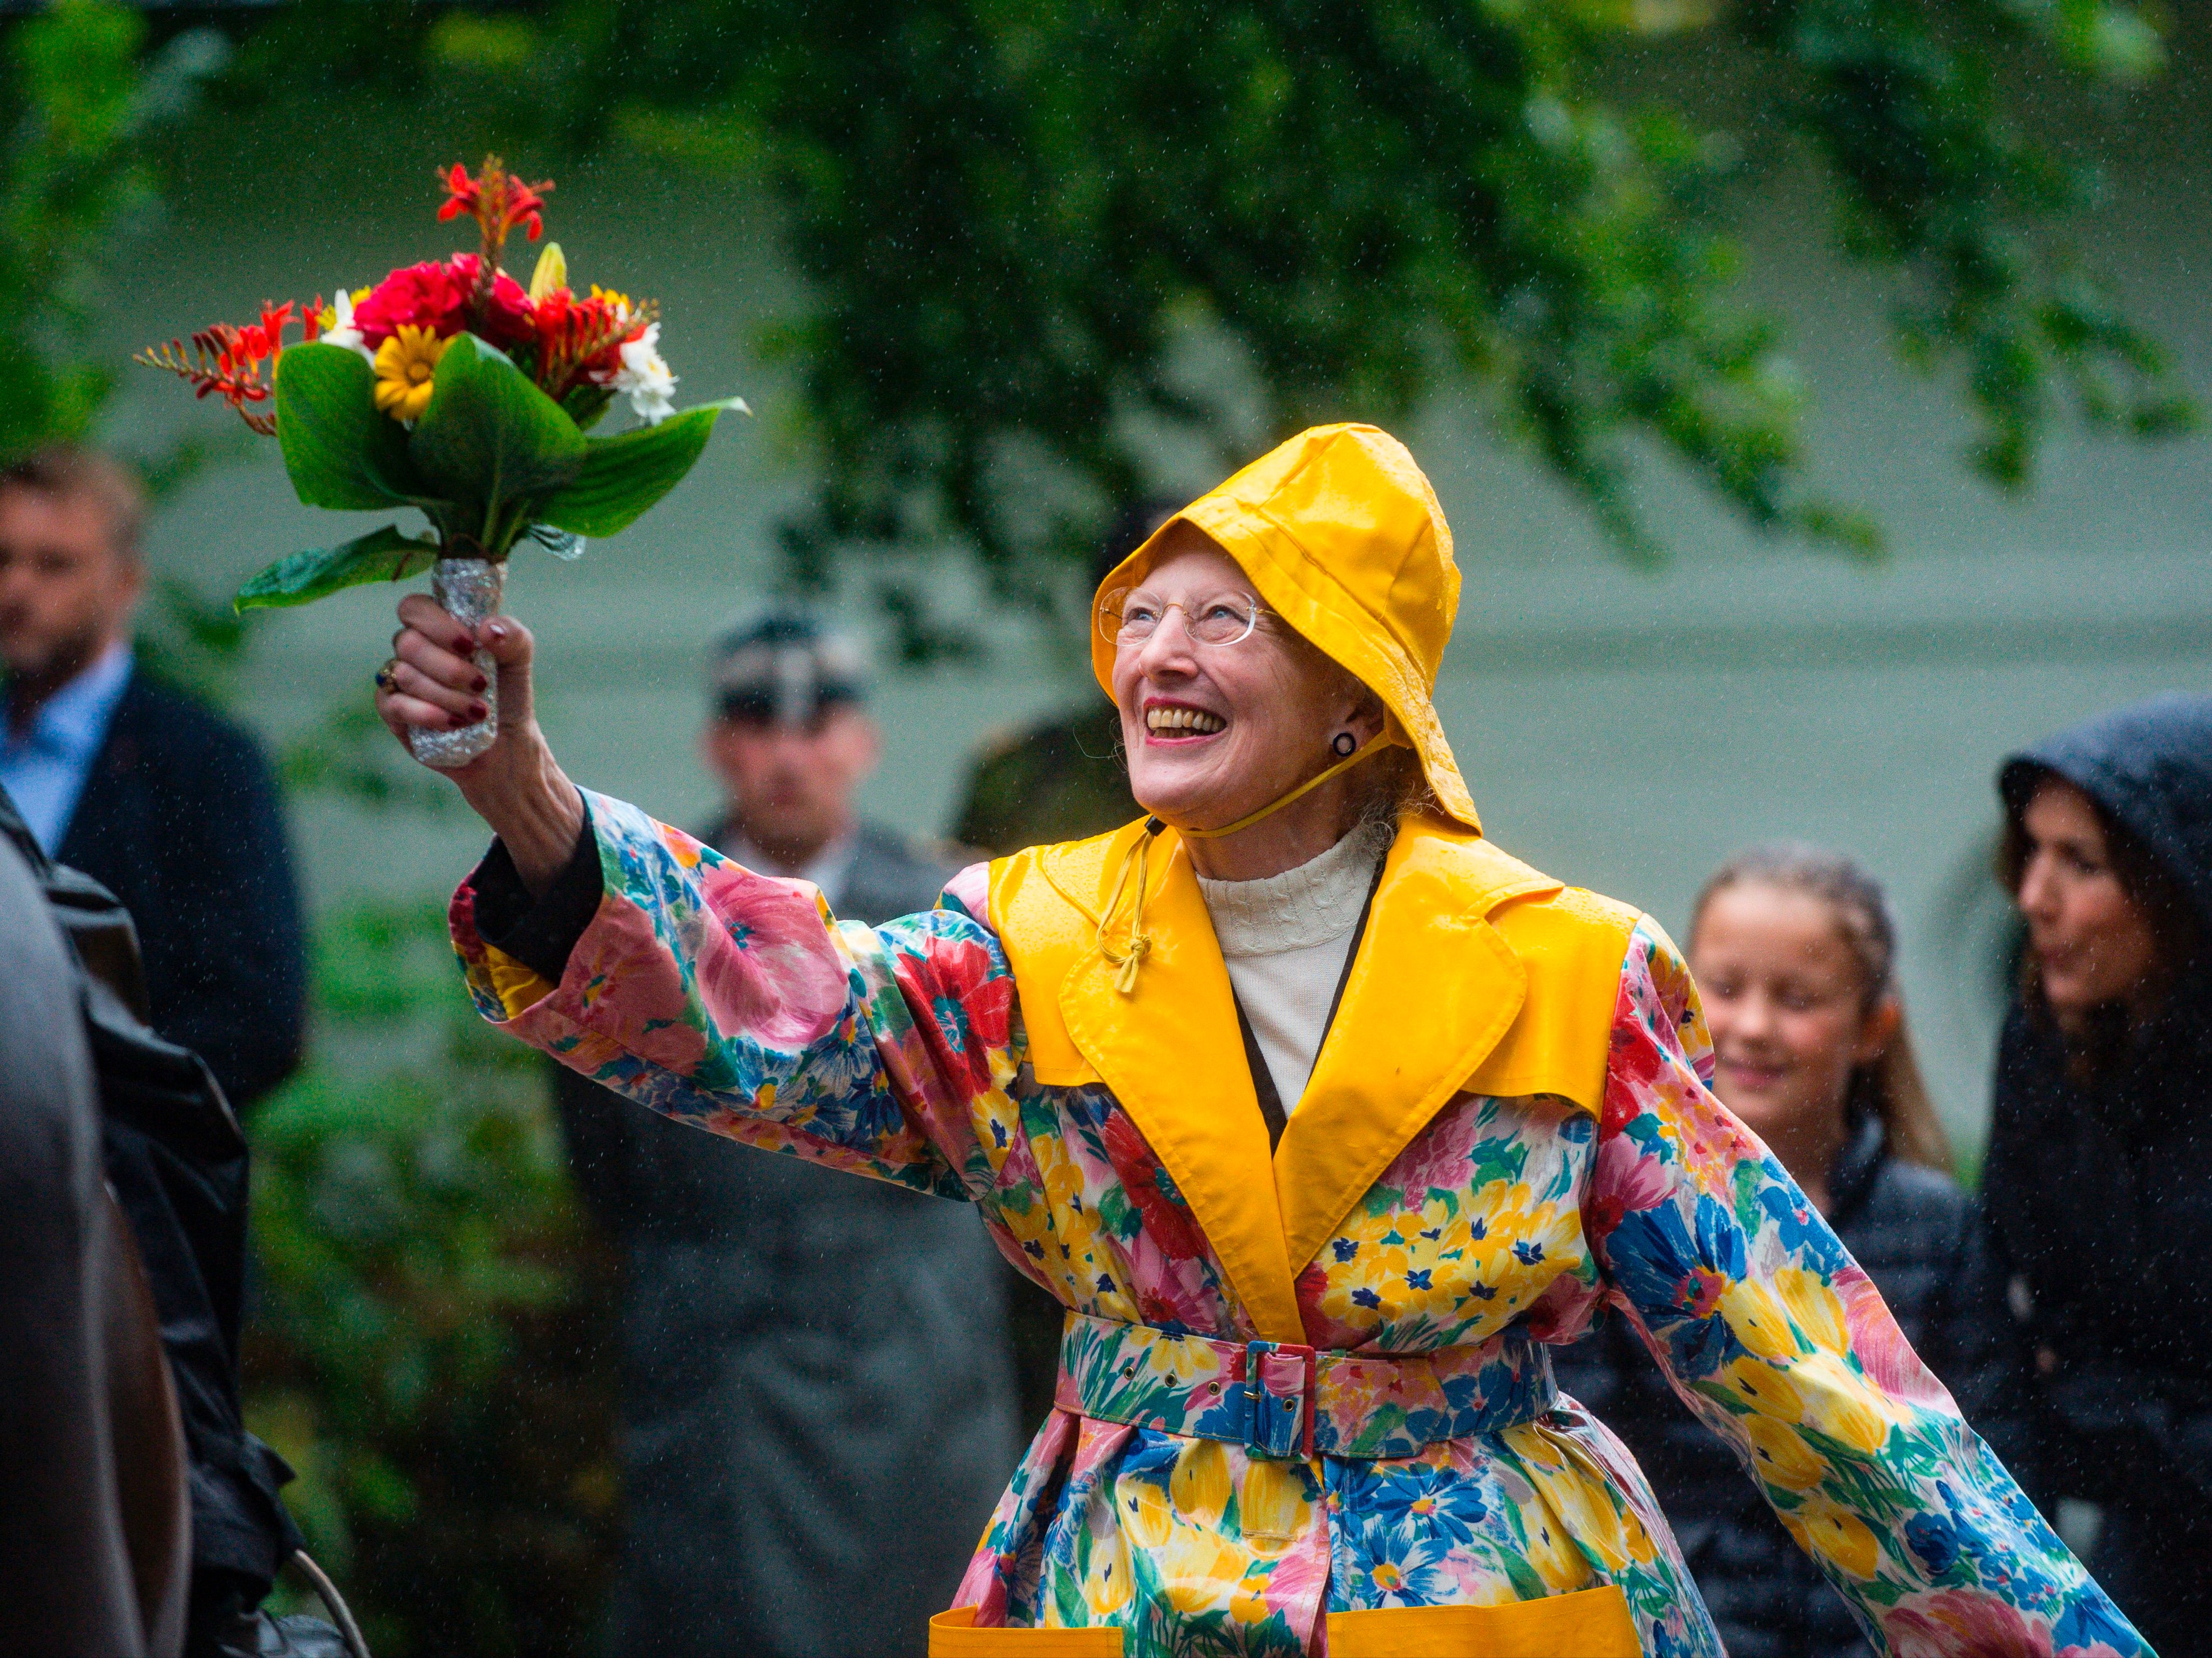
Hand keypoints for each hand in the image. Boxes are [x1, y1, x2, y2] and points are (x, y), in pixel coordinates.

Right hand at [378, 593, 583, 892]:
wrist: (506, 749)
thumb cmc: (508, 698)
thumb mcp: (518, 663)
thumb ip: (512, 637)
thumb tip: (486, 628)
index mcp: (440, 629)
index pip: (415, 607)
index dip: (437, 622)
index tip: (470, 644)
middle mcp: (414, 651)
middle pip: (408, 641)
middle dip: (449, 666)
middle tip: (482, 685)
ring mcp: (399, 681)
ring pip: (405, 673)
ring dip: (446, 694)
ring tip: (477, 712)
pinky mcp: (394, 713)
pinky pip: (393, 703)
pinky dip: (425, 712)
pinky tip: (452, 723)